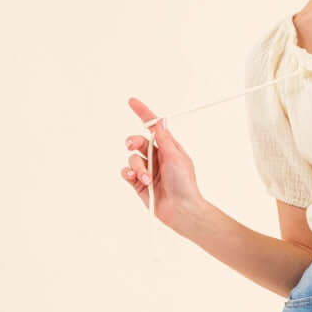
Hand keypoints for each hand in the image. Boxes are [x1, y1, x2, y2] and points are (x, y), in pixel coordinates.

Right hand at [120, 97, 202, 230]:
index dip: (143, 114)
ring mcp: (147, 170)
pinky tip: (135, 178)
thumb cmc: (185, 184)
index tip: (132, 102)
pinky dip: (129, 173)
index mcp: (168, 148)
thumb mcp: (176, 157)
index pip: (153, 127)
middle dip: (133, 141)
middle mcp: (157, 157)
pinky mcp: (139, 184)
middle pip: (138, 141)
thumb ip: (164, 139)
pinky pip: (127, 172)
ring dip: (137, 166)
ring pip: (131, 158)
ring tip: (145, 178)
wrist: (181, 210)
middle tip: (132, 145)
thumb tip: (160, 121)